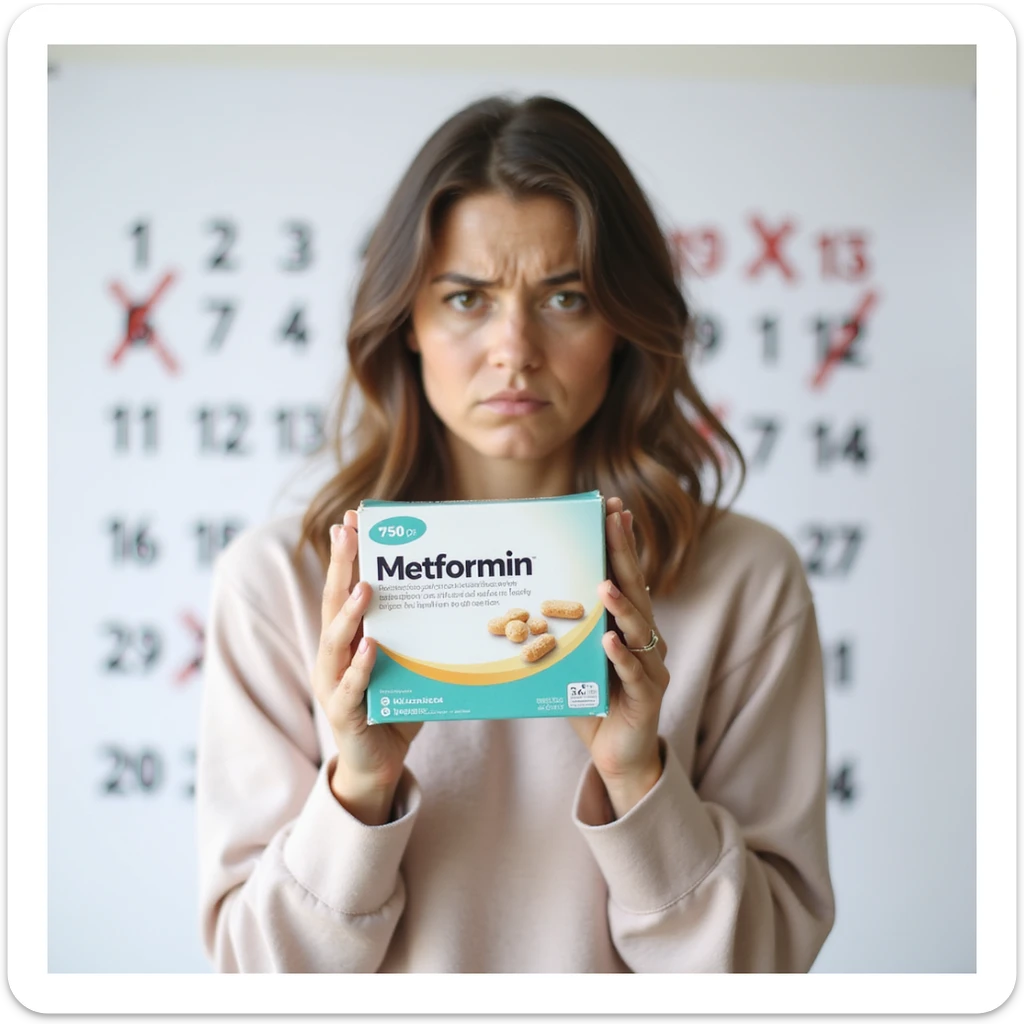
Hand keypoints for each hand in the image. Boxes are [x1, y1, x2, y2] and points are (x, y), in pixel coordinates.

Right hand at [313, 509, 422, 824]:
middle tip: (346, 530)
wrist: (379, 763)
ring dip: (351, 611)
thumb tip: (460, 590)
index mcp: (348, 637)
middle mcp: (334, 654)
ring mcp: (333, 682)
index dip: (347, 553)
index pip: (345, 586)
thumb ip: (419, 631)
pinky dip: (361, 665)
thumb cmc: (395, 704)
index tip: (352, 518)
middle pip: (333, 601)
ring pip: (336, 640)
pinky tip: (371, 646)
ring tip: (366, 586)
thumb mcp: (409, 660)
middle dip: (341, 564)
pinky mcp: (342, 712)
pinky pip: (351, 686)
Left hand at [569, 496, 669, 818]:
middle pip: (636, 590)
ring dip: (622, 605)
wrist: (618, 756)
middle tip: (617, 522)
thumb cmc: (592, 704)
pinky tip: (611, 641)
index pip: (625, 576)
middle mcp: (644, 639)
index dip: (621, 543)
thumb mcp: (569, 661)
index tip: (614, 509)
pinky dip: (623, 657)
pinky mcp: (649, 696)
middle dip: (625, 555)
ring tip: (605, 585)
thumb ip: (555, 633)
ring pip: (639, 629)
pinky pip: (636, 673)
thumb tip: (510, 604)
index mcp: (626, 625)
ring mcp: (651, 666)